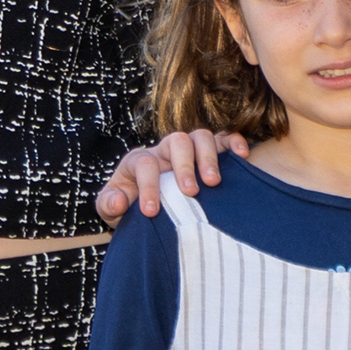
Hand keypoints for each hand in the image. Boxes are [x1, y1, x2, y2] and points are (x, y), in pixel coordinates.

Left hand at [100, 127, 245, 224]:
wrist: (149, 206)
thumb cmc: (130, 205)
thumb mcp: (109, 208)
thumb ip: (108, 204)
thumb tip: (119, 202)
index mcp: (139, 161)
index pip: (144, 164)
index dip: (147, 186)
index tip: (152, 212)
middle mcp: (165, 150)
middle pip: (177, 142)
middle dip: (183, 166)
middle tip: (190, 192)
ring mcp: (189, 150)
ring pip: (201, 137)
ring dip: (208, 157)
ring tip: (213, 182)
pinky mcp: (210, 154)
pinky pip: (225, 139)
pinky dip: (234, 143)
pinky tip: (242, 156)